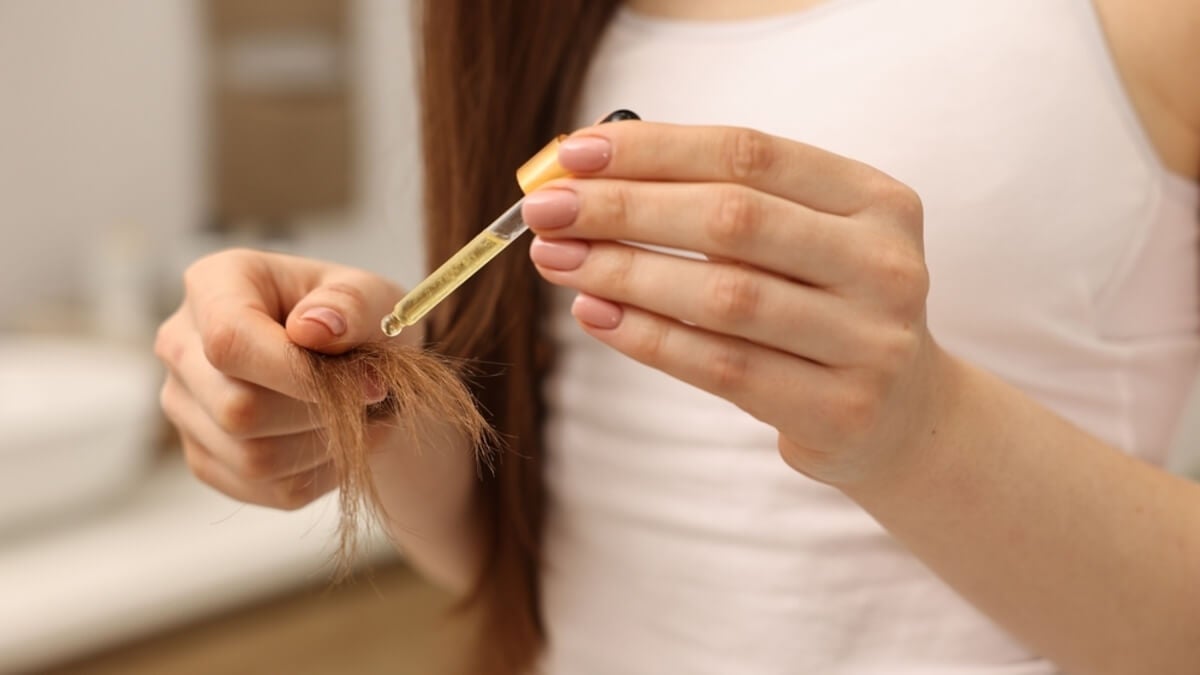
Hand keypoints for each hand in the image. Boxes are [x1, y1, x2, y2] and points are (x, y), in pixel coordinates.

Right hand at [155, 249, 408, 508]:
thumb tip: (312, 329)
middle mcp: (181, 346)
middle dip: (321, 412)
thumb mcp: (373, 296)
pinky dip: (322, 472)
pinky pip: (268, 490)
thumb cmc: (358, 319)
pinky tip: (342, 440)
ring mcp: (185, 407)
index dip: (300, 373)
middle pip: (238, 409)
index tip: (370, 382)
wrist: (358, 363)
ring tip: (360, 416)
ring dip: (327, 445)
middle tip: (371, 398)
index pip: (230, 341)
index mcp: (215, 284)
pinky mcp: (206, 458)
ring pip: (254, 458)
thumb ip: (352, 304)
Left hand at [524, 122, 949, 485]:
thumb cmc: (823, 306)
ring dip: (623, 273)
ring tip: (555, 259)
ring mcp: (869, 342)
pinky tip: (595, 314)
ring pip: (722, 297)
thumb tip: (587, 177)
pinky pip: (721, 367)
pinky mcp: (837, 410)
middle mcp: (883, 265)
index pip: (750, 154)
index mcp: (876, 200)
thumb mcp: (801, 239)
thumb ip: (718, 202)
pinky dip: (647, 338)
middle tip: (545, 208)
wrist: (903, 414)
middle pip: (733, 220)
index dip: (655, 149)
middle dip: (624, 209)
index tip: (574, 154)